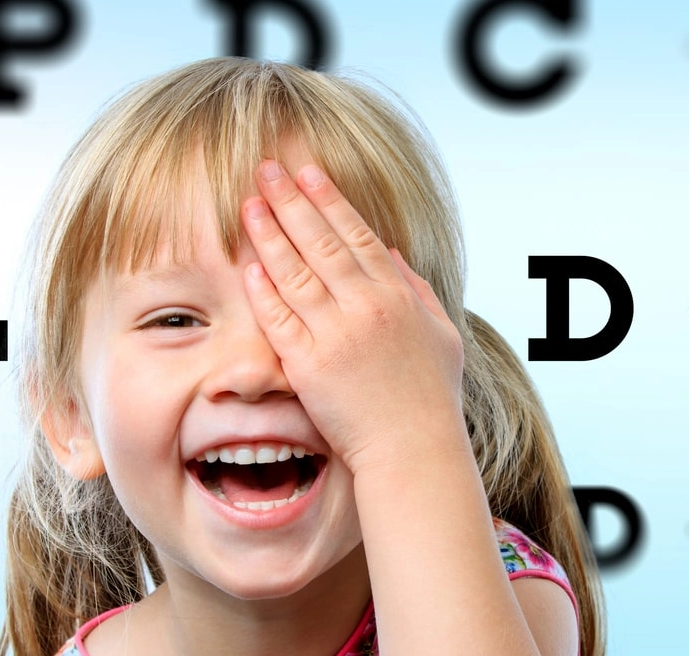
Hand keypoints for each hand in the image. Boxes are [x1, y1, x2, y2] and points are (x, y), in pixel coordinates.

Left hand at [240, 159, 467, 475]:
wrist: (413, 451)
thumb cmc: (430, 399)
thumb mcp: (441, 334)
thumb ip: (416, 289)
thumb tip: (392, 254)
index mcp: (397, 296)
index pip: (357, 234)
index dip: (329, 199)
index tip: (308, 172)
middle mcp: (366, 308)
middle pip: (320, 241)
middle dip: (290, 201)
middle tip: (266, 170)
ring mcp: (336, 335)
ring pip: (294, 272)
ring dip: (269, 234)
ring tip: (248, 204)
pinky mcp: (309, 366)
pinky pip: (280, 319)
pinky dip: (263, 290)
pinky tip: (247, 264)